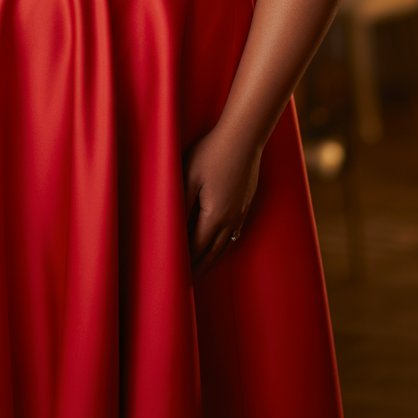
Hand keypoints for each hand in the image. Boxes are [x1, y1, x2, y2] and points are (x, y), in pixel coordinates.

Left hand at [183, 127, 261, 278]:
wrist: (244, 137)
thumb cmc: (211, 153)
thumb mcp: (188, 176)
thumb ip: (180, 204)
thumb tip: (171, 228)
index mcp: (214, 216)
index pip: (197, 249)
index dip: (186, 264)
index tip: (177, 277)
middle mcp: (230, 219)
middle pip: (213, 252)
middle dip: (199, 267)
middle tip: (188, 281)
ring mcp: (241, 211)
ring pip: (226, 243)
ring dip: (212, 257)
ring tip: (202, 267)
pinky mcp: (246, 201)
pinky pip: (234, 231)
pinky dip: (224, 243)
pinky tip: (220, 242)